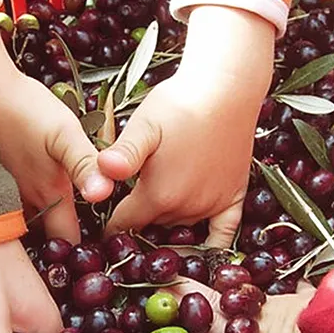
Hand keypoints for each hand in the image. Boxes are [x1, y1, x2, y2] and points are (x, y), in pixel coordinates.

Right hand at [0, 69, 111, 242]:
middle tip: (72, 242)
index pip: (66, 240)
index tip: (90, 251)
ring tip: (50, 219)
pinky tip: (23, 192)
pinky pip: (4, 206)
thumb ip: (84, 164)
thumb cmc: (25, 109)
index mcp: (48, 195)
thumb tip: (102, 195)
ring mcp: (1, 193)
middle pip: (42, 237)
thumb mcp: (64, 133)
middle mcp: (22, 202)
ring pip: (22, 222)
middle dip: (55, 242)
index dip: (79, 250)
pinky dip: (14, 208)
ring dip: (34, 224)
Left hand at [99, 6, 277, 247]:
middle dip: (138, 224)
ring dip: (166, 225)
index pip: (125, 226)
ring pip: (180, 227)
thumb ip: (122, 155)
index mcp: (158, 196)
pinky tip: (199, 244)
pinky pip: (223, 234)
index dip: (111, 227)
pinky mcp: (234, 197)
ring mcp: (212, 205)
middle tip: (127, 212)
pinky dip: (211, 244)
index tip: (102, 225)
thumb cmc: (178, 104)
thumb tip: (100, 172)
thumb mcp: (142, 126)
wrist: (226, 88)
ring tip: (155, 212)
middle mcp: (186, 208)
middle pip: (152, 227)